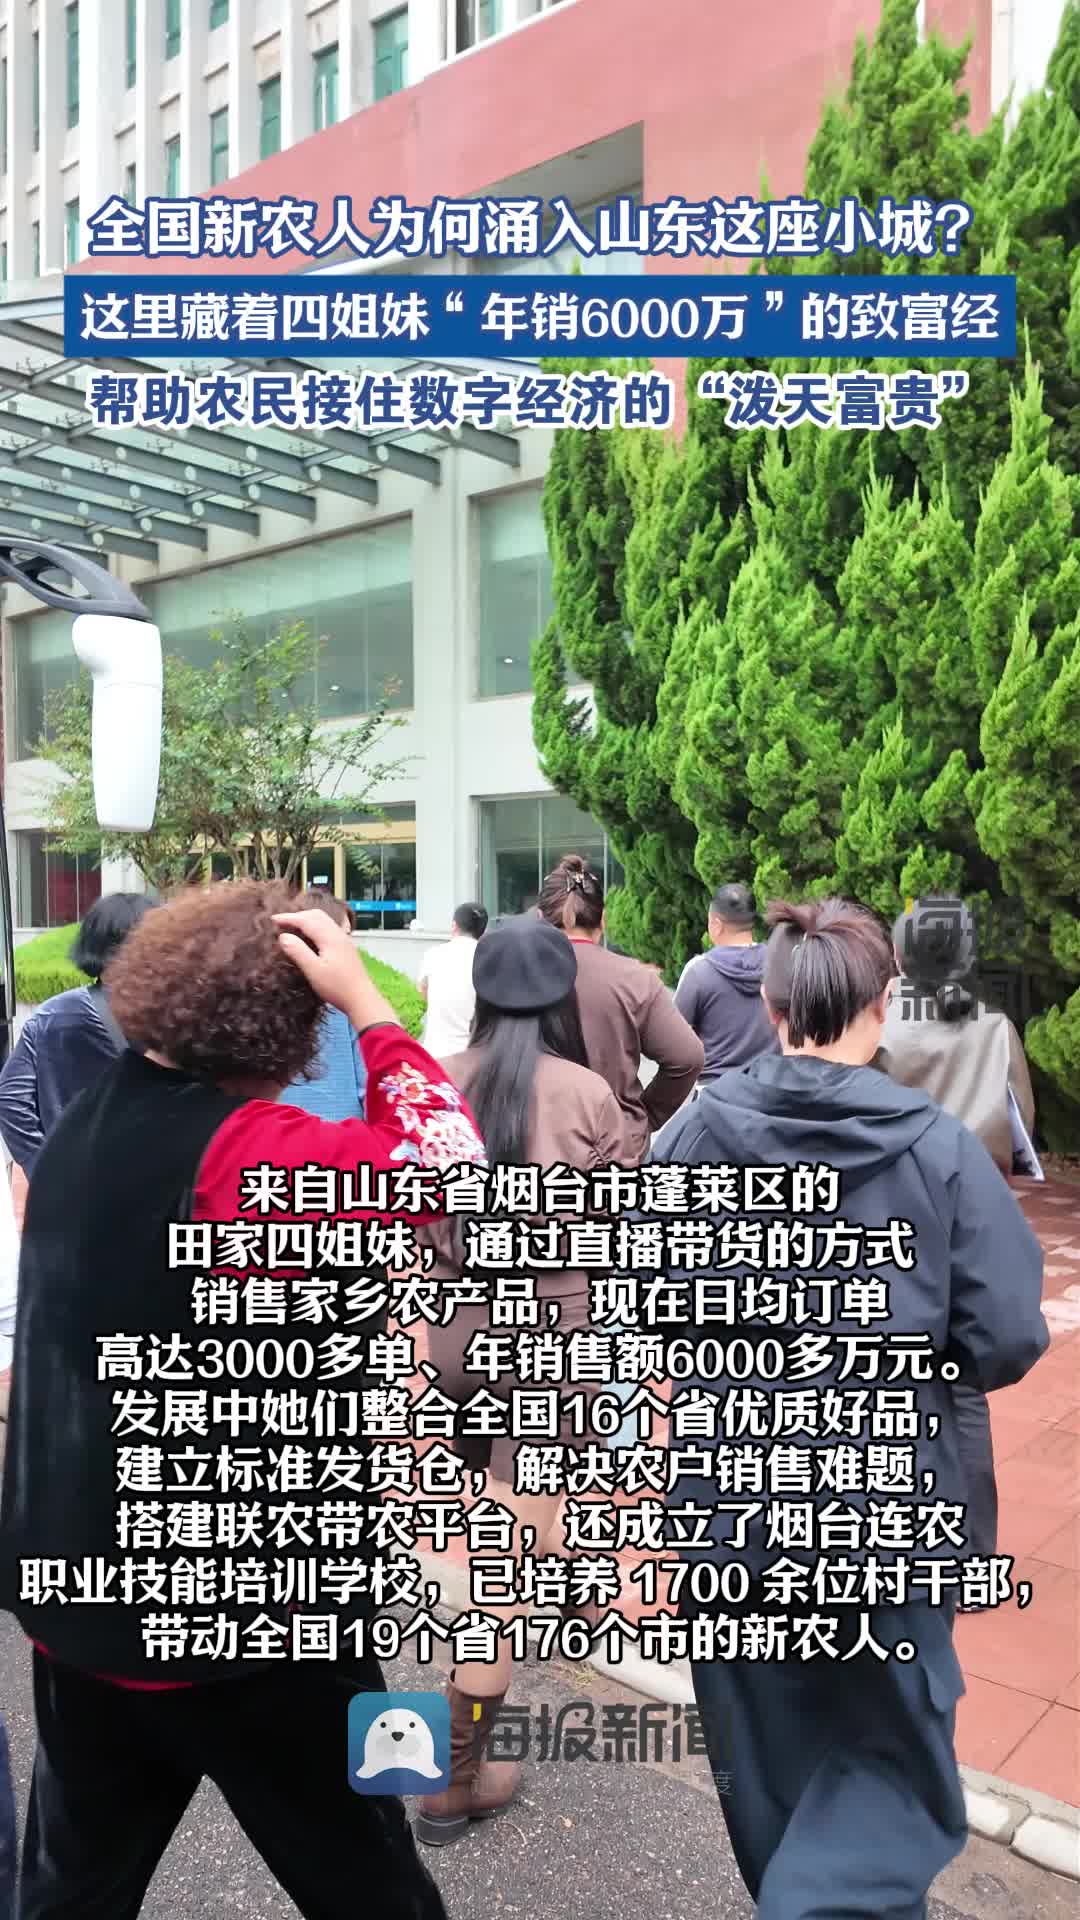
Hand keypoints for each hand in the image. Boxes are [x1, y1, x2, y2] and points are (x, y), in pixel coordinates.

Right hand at [273, 911, 399, 1031]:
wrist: (362, 999)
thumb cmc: (337, 987)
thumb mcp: (314, 971)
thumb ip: (298, 952)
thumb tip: (283, 936)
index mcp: (330, 937)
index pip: (306, 920)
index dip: (288, 918)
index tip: (273, 919)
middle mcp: (338, 934)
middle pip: (316, 915)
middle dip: (298, 916)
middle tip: (282, 922)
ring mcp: (344, 940)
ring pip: (324, 921)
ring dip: (307, 920)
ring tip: (293, 927)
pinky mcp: (346, 948)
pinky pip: (328, 928)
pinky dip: (315, 926)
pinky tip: (310, 937)